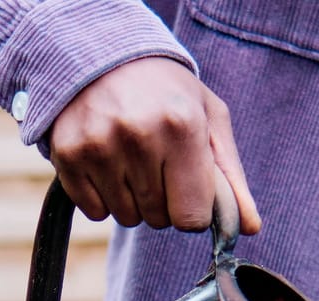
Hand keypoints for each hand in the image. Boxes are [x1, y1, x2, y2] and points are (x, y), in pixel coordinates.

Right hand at [49, 57, 261, 234]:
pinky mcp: (68, 155)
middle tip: (156, 161)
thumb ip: (230, 177)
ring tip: (130, 158)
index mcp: (182, 127)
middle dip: (163, 200)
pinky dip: (102, 196)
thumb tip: (250, 228)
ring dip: (132, 199)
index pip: (192, 218)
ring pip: (126, 218)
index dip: (192, 208)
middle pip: (159, 220)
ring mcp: (99, 146)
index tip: (186, 185)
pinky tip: (106, 162)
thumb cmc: (166, 92)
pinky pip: (94, 212)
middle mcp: (139, 137)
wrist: (103, 54)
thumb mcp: (208, 119)